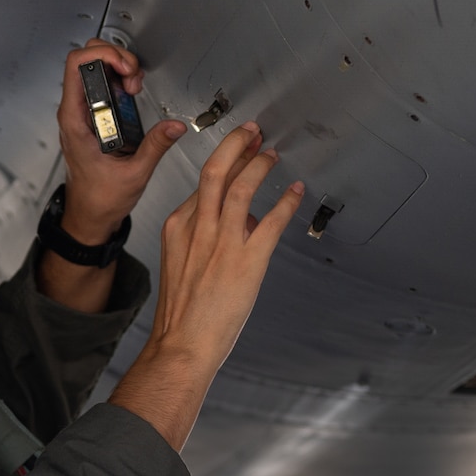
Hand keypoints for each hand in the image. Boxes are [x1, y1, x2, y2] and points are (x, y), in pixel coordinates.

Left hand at [55, 38, 186, 244]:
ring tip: (134, 86)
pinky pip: (101, 85)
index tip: (127, 70)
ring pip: (94, 68)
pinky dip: (119, 80)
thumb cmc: (98, 198)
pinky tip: (131, 94)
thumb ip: (156, 146)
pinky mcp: (91, 116)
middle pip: (86, 58)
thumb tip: (174, 126)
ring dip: (119, 68)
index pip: (77, 65)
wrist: (89, 215)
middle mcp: (75, 112)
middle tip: (134, 77)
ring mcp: (82, 112)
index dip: (105, 56)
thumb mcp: (134, 173)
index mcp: (76, 121)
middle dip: (116, 58)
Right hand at [108, 122, 305, 450]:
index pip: (202, 185)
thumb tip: (241, 220)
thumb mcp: (182, 264)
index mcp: (179, 228)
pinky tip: (296, 192)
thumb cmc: (183, 313)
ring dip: (260, 166)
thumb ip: (206, 238)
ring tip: (273, 155)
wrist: (181, 344)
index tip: (238, 151)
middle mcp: (199, 228)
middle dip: (237, 145)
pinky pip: (271, 221)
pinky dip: (286, 202)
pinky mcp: (247, 260)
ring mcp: (223, 242)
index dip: (224, 162)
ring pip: (242, 187)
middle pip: (216, 170)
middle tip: (253, 132)